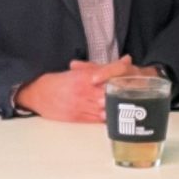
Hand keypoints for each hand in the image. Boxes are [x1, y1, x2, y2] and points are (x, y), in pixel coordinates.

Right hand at [17, 58, 134, 122]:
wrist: (38, 94)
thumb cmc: (58, 82)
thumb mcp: (78, 71)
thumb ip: (101, 67)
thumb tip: (127, 59)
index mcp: (85, 76)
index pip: (109, 72)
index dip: (122, 72)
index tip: (133, 71)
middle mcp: (85, 90)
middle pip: (111, 91)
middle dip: (125, 92)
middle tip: (141, 91)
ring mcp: (83, 104)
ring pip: (106, 106)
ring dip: (119, 107)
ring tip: (134, 107)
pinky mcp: (79, 117)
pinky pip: (98, 119)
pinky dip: (109, 118)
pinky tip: (120, 119)